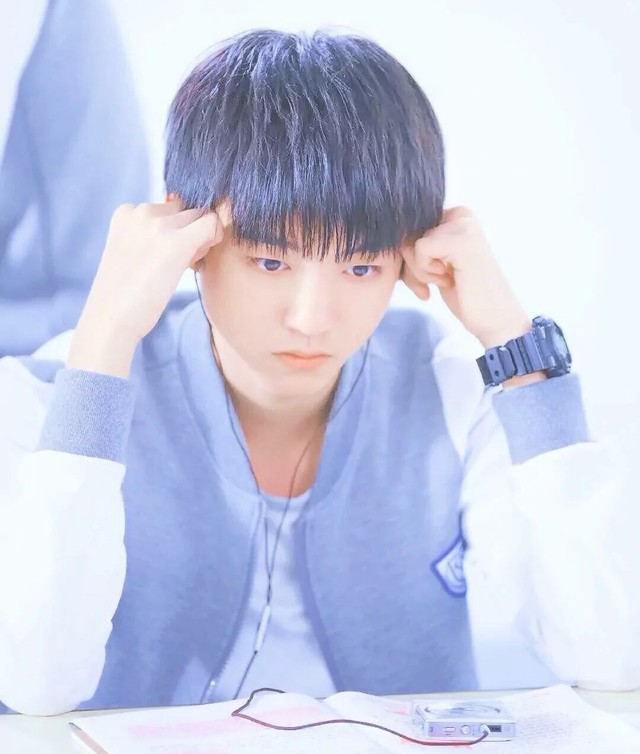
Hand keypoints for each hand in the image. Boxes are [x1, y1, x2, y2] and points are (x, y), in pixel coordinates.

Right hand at [68, 201, 221, 375]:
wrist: (111, 318)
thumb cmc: (124, 294)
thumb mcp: (131, 252)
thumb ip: (153, 234)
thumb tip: (193, 223)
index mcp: (127, 211)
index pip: (168, 206)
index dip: (177, 229)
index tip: (170, 253)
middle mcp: (142, 210)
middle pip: (186, 210)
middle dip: (191, 231)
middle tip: (183, 261)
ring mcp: (159, 225)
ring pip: (201, 216)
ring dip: (202, 237)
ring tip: (186, 265)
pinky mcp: (177, 242)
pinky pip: (212, 224)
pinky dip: (214, 239)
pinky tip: (198, 262)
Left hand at [401, 207, 530, 347]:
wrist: (495, 319)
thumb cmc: (465, 295)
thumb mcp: (435, 264)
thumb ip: (416, 247)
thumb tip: (386, 236)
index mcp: (456, 216)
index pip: (409, 228)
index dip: (409, 258)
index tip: (425, 280)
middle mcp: (461, 214)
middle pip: (407, 234)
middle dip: (411, 266)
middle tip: (432, 284)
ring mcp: (463, 225)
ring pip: (411, 242)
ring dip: (419, 271)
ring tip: (444, 281)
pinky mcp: (462, 240)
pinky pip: (420, 248)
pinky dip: (425, 271)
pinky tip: (447, 281)